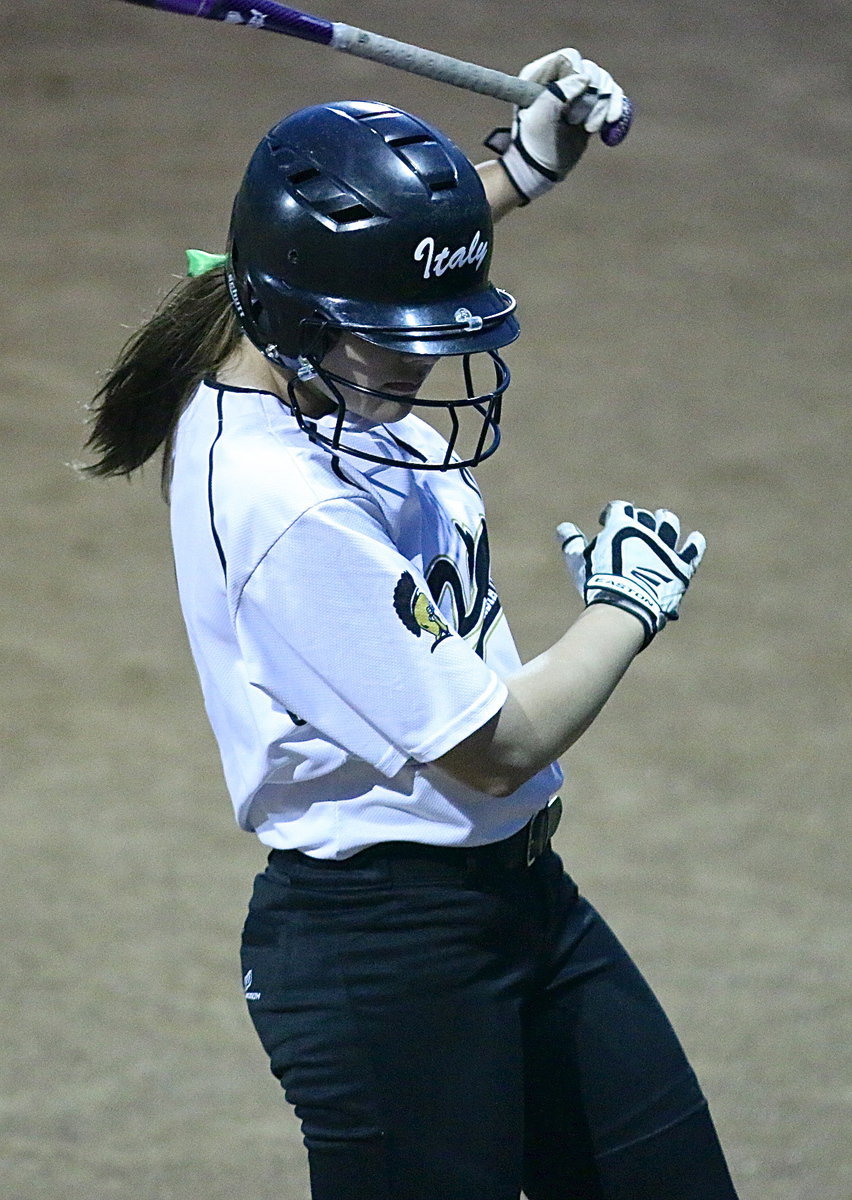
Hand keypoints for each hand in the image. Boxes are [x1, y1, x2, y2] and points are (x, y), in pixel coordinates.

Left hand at [486, 48, 626, 202]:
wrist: (539, 169)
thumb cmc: (534, 143)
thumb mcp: (540, 116)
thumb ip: (559, 92)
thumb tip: (585, 77)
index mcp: (541, 74)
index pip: (569, 58)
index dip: (576, 75)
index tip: (571, 101)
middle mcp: (560, 78)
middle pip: (590, 70)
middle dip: (591, 96)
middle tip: (575, 121)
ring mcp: (578, 92)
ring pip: (604, 82)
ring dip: (604, 105)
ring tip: (591, 129)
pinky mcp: (591, 106)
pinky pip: (613, 96)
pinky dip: (616, 107)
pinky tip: (612, 121)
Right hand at [557, 502, 705, 647]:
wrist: (626, 607)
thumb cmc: (599, 585)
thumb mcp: (579, 563)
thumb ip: (572, 543)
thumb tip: (562, 528)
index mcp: (621, 525)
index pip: (618, 508)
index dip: (610, 513)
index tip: (603, 522)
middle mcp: (646, 530)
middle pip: (644, 516)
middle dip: (637, 520)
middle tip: (632, 529)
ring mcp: (666, 547)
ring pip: (669, 524)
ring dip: (665, 522)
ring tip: (662, 522)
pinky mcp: (681, 565)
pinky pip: (693, 549)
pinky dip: (694, 543)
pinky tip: (695, 539)